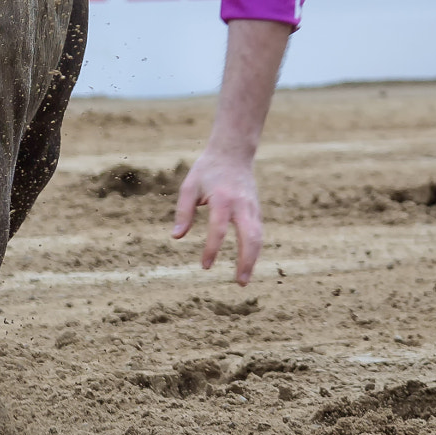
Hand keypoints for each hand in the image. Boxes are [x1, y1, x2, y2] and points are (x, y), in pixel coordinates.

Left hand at [171, 148, 263, 283]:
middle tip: (240, 283)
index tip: (205, 266)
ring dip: (253, 260)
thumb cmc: (207, 170)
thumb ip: (183, 212)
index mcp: (223, 199)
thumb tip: (176, 237)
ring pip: (259, 237)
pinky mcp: (257, 210)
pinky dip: (255, 250)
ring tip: (244, 279)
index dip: (212, 249)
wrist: (233, 152)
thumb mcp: (189, 186)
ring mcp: (253, 208)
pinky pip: (258, 233)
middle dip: (247, 261)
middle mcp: (242, 205)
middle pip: (251, 237)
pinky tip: (247, 264)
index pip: (219, 229)